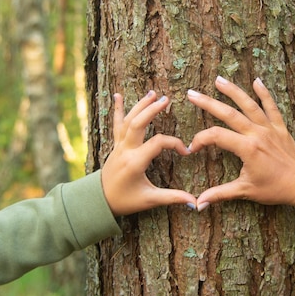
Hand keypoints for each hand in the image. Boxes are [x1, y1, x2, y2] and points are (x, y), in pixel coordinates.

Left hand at [101, 91, 196, 215]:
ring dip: (140, 105)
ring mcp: (119, 146)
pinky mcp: (116, 145)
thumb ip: (172, 198)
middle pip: (138, 123)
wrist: (99, 201)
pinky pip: (116, 124)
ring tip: (153, 92)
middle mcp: (125, 150)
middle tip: (166, 100)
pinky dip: (118, 109)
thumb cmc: (125, 201)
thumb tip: (195, 202)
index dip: (175, 144)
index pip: (158, 143)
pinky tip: (117, 95)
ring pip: (128, 120)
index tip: (186, 152)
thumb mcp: (150, 200)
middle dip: (152, 110)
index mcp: (135, 162)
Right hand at [187, 76, 294, 209]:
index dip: (201, 139)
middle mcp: (257, 133)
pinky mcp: (280, 127)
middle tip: (192, 94)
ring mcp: (269, 128)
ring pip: (249, 104)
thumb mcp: (245, 191)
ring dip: (233, 91)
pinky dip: (265, 93)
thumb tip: (198, 204)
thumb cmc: (274, 189)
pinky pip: (272, 106)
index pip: (216, 136)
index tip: (192, 148)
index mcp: (247, 148)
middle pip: (228, 113)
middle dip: (208, 103)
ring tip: (219, 79)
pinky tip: (257, 80)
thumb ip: (220, 194)